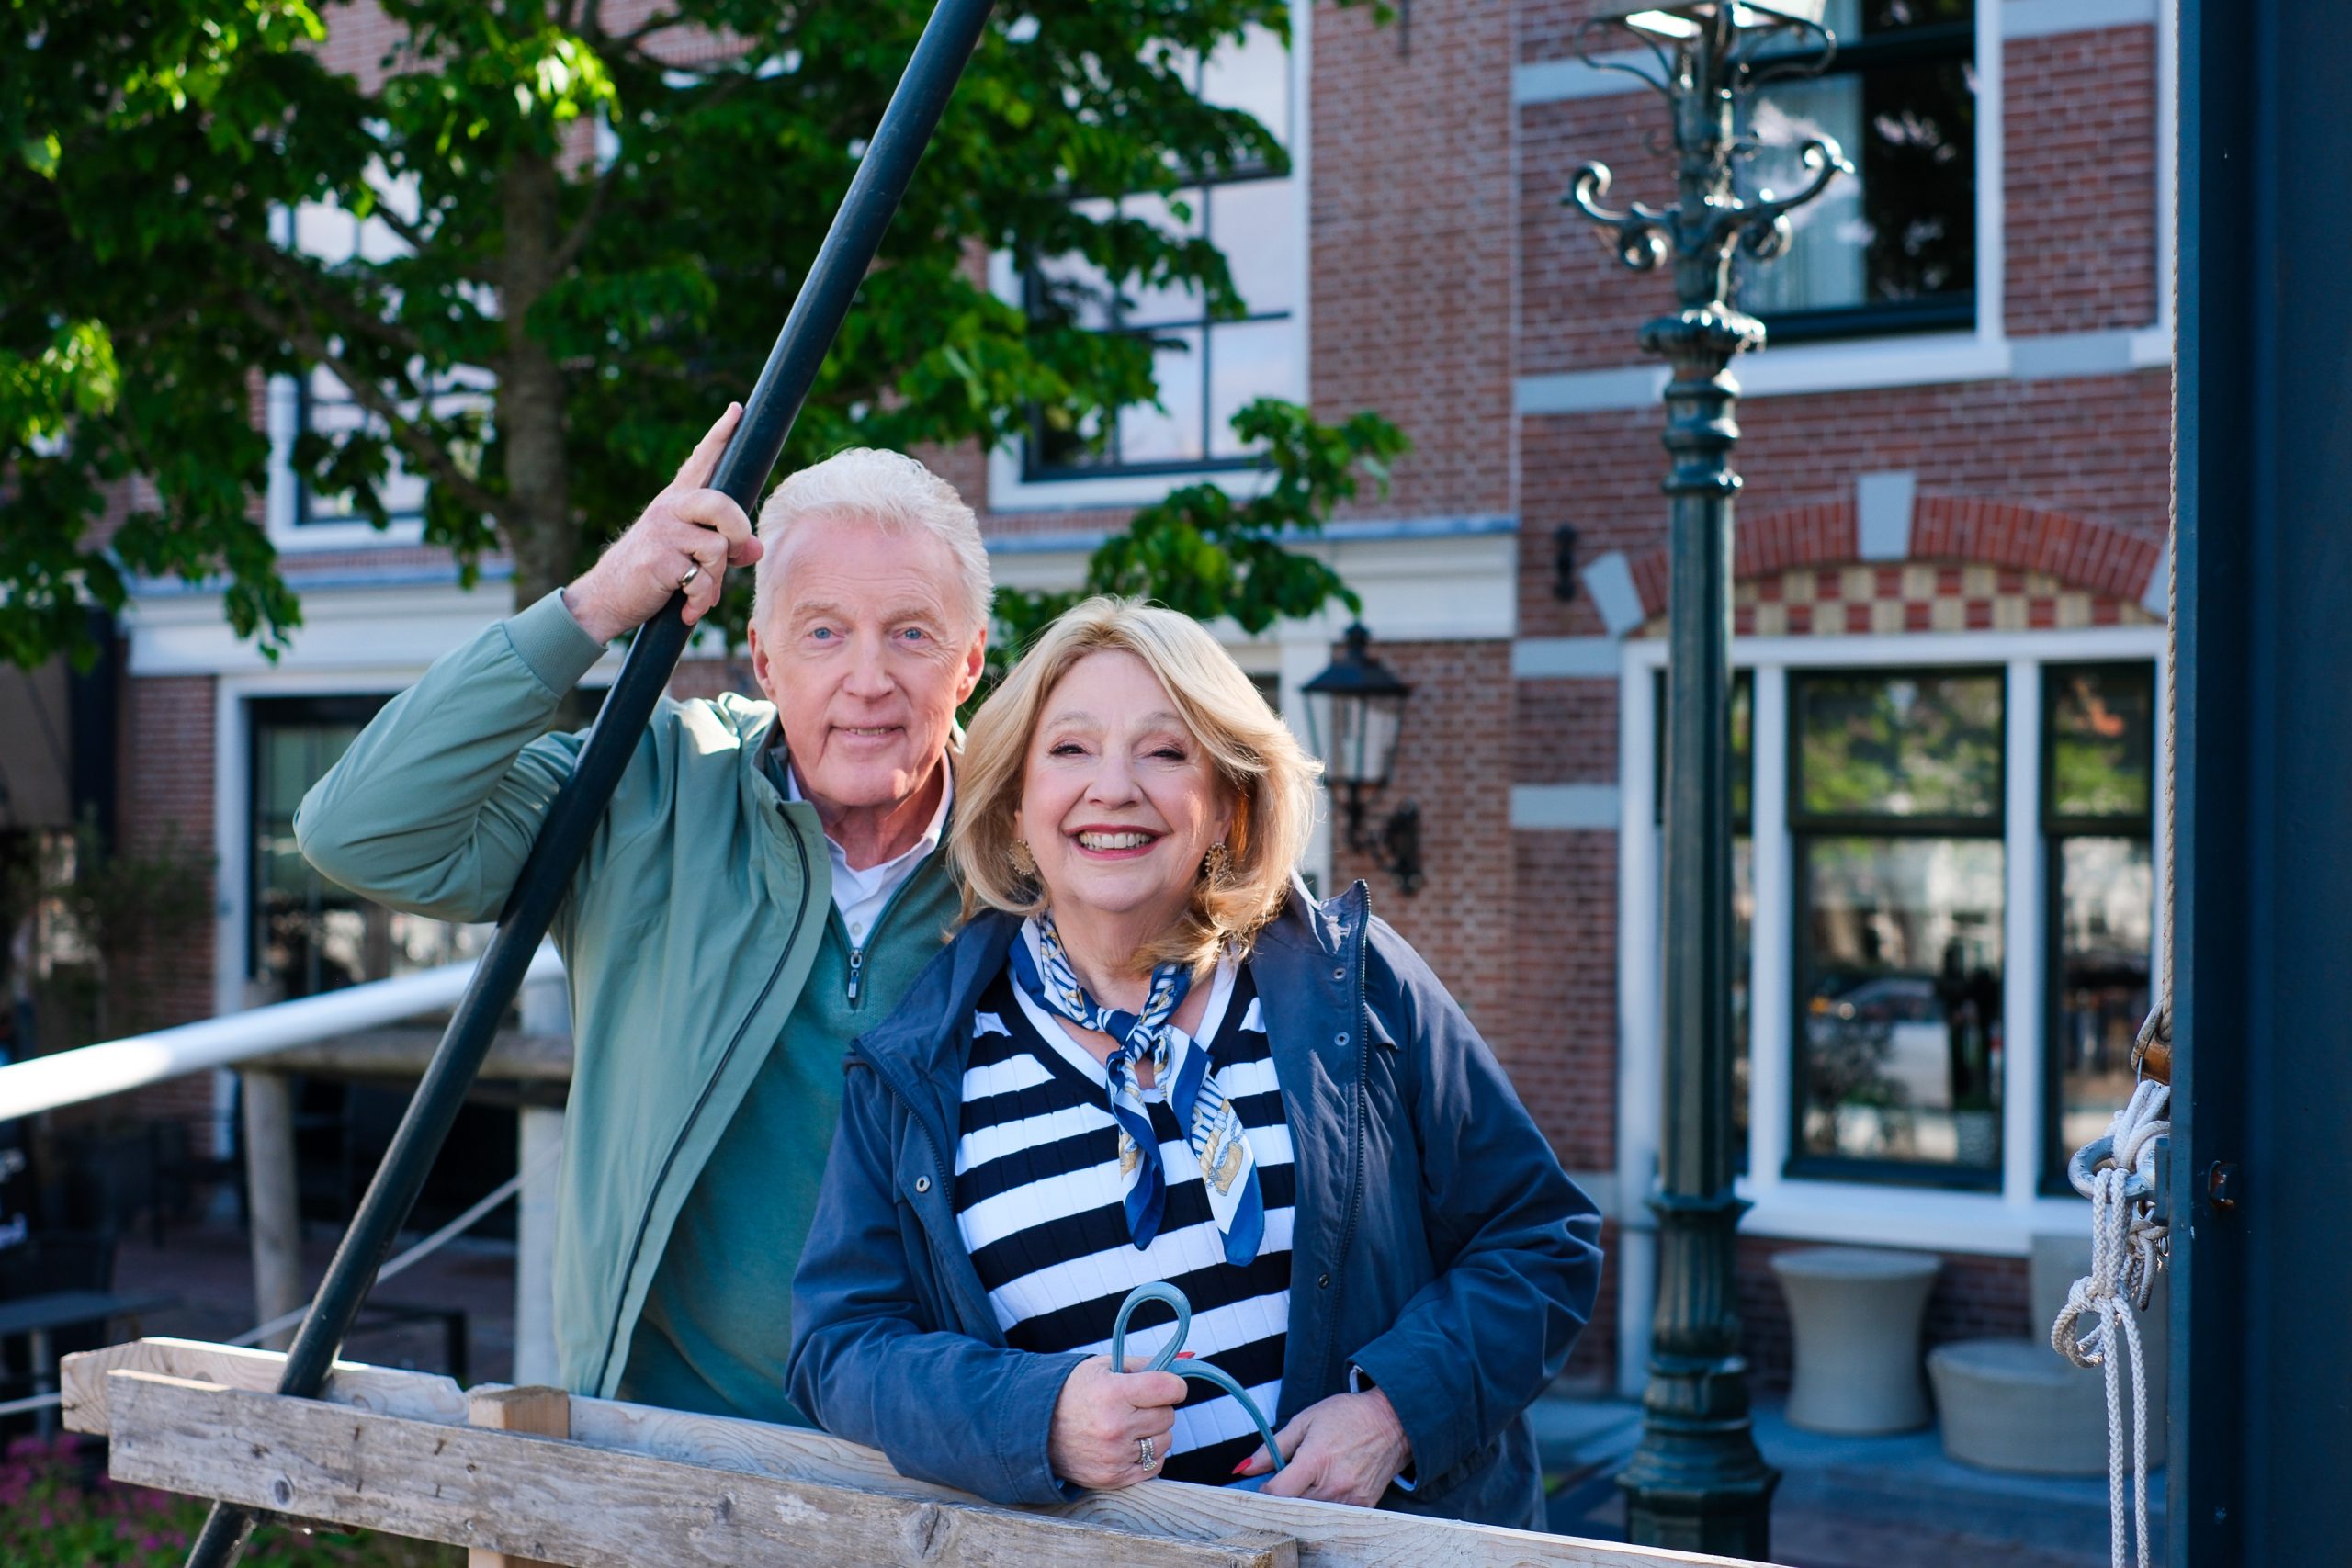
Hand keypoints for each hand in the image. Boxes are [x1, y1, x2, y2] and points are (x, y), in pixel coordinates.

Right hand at [563, 403, 760, 638]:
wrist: (607, 598)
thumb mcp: (688, 555)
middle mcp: (670, 509)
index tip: (737, 410)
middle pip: (723, 504)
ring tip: (696, 590)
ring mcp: (664, 532)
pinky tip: (686, 606)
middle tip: (735, 551)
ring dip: (714, 580)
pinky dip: (700, 600)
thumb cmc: (652, 573)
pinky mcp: (661, 560)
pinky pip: (703, 579)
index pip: (702, 461)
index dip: (721, 436)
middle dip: (738, 531)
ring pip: (718, 548)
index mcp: (677, 501)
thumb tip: (757, 548)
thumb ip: (724, 548)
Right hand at [1047, 1355, 1187, 1489]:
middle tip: (1134, 1405)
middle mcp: (1116, 1427)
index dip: (1173, 1385)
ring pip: (1165, 1441)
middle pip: (1168, 1416)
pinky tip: (1128, 1443)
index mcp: (1113, 1393)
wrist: (1037, 1429)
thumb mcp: (1103, 1366)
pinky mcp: (1115, 1478)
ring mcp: (1115, 1456)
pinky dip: (1148, 1454)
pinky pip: (1156, 1465)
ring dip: (1153, 1432)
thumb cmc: (1073, 1392)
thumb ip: (1145, 1364)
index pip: (1170, 1389)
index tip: (1165, 1386)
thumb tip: (1185, 1359)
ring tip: (1128, 1425)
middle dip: (1156, 1408)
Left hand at [1234, 1389, 1410, 1507]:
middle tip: (1284, 1483)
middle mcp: (1334, 1484)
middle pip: (1293, 1507)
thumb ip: (1273, 1447)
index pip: (1278, 1493)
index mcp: (1316, 1459)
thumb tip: (1245, 1467)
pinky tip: (1326, 1488)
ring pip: (1312, 1515)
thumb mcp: (1305, 1421)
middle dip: (1282, 1498)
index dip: (1264, 1492)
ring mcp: (1350, 1498)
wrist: (1393, 1420)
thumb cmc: (1348, 1416)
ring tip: (1308, 1482)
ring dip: (1302, 1504)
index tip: (1264, 1485)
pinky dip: (1323, 1506)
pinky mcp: (1363, 1506)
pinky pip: (1333, 1515)